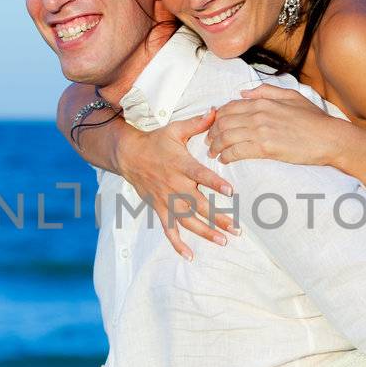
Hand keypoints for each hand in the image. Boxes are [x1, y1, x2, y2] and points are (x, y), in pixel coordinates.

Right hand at [116, 110, 238, 260]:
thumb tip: (217, 110)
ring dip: (205, 232)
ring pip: (187, 220)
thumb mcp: (175, 129)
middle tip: (237, 229)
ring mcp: (166, 200)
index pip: (201, 176)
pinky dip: (177, 244)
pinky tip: (189, 256)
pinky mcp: (159, 209)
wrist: (128, 155)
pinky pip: (168, 229)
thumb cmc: (155, 141)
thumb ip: (197, 123)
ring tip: (223, 241)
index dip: (215, 184)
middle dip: (218, 218)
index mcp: (181, 165)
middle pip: (199, 205)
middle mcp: (174, 185)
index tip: (231, 192)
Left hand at [207, 84, 351, 166]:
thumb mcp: (291, 96)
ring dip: (216, 146)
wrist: (329, 138)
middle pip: (224, 122)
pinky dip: (227, 156)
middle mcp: (258, 114)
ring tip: (213, 153)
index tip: (214, 125)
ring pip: (226, 137)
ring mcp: (261, 131)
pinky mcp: (265, 148)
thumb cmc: (314, 119)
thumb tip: (243, 93)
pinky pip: (237, 151)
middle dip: (212, 132)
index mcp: (263, 102)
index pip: (230, 107)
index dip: (217, 117)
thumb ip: (266, 91)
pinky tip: (224, 160)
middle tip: (209, 141)